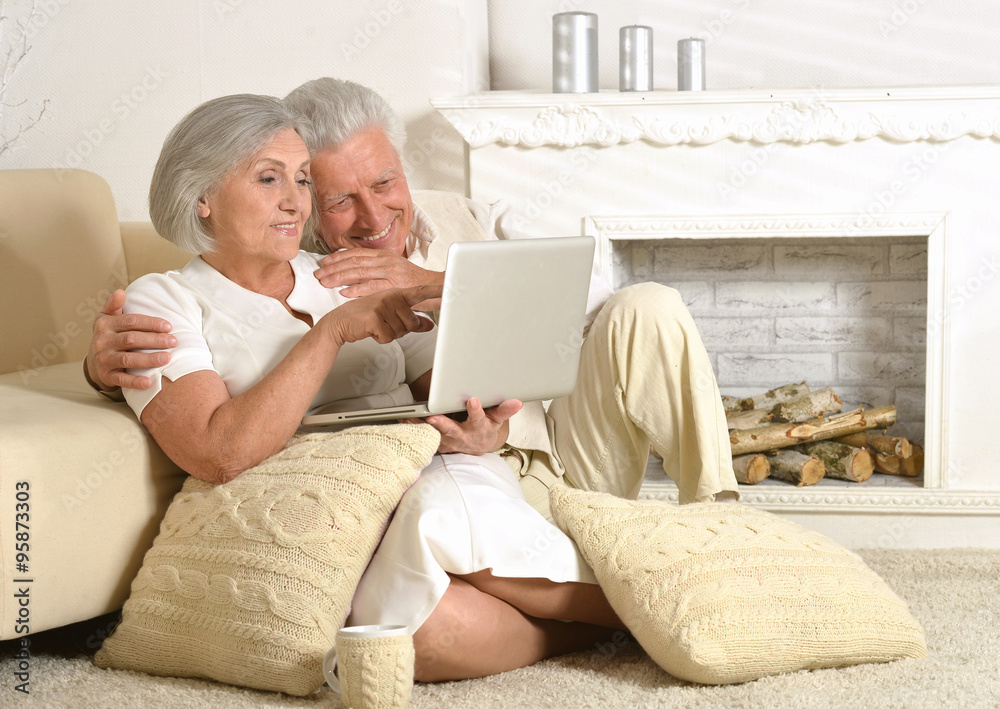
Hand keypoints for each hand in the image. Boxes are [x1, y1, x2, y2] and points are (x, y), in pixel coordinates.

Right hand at [86, 290, 176, 390]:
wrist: (95, 362)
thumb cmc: (109, 336)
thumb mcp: (108, 319)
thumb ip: (113, 305)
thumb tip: (120, 292)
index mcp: (104, 324)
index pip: (131, 321)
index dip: (151, 323)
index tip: (169, 326)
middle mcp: (101, 341)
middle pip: (131, 339)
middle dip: (154, 340)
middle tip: (173, 342)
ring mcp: (103, 359)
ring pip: (128, 359)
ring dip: (148, 359)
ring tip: (167, 358)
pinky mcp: (106, 376)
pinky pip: (122, 380)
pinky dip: (135, 381)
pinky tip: (149, 382)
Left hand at [314, 249, 444, 297]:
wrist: (438, 287)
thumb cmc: (417, 281)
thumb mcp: (397, 268)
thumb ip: (379, 268)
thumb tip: (360, 271)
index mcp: (386, 255)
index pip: (357, 253)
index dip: (339, 257)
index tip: (325, 263)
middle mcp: (386, 261)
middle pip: (354, 262)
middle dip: (334, 268)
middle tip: (319, 274)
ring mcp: (391, 272)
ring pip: (360, 272)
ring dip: (340, 277)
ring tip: (326, 282)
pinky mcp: (395, 286)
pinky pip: (372, 287)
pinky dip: (356, 289)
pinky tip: (344, 292)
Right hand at [320, 284, 440, 347]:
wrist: (341, 322)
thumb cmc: (366, 317)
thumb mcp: (390, 315)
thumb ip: (411, 319)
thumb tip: (430, 326)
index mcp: (397, 293)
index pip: (420, 292)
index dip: (436, 291)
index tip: (450, 288)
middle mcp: (391, 296)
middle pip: (411, 323)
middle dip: (400, 330)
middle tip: (385, 325)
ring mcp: (383, 305)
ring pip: (400, 332)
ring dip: (388, 335)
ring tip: (376, 326)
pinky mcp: (375, 317)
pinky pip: (388, 337)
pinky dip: (380, 338)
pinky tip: (371, 330)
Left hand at [403, 398, 522, 455]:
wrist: (477, 446)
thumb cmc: (486, 427)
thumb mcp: (497, 419)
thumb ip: (504, 410)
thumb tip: (518, 403)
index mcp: (478, 429)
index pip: (479, 419)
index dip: (476, 411)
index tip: (473, 400)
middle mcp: (462, 437)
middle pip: (452, 431)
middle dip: (443, 424)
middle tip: (433, 417)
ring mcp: (449, 442)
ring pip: (434, 434)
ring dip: (421, 427)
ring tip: (409, 418)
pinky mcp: (438, 443)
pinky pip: (425, 436)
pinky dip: (414, 429)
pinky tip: (404, 419)